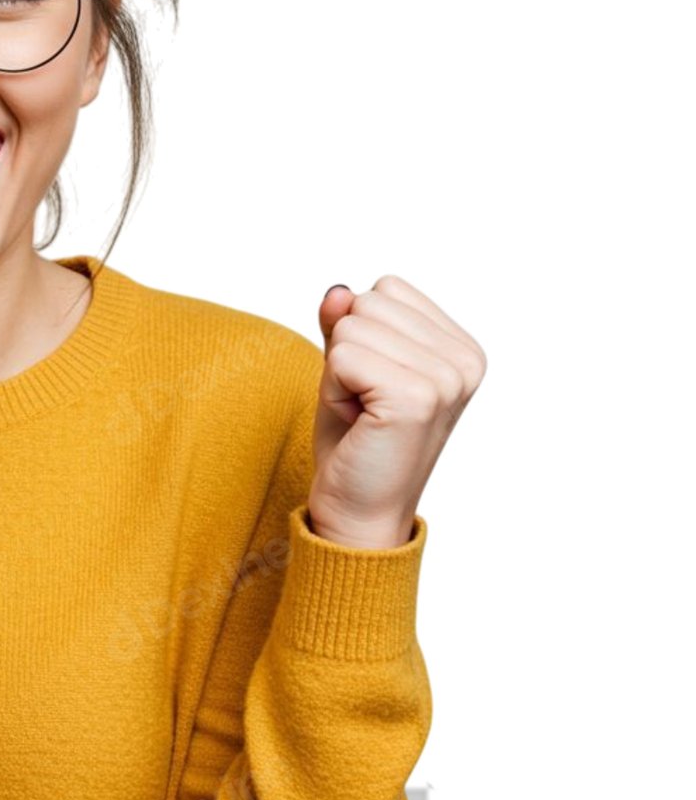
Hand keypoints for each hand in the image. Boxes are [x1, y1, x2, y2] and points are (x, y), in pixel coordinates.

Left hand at [308, 276, 486, 548]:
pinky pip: (341, 355)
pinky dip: (332, 388)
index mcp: (462, 348)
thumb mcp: (349, 365)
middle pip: (367, 301)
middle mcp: (465, 361)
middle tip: (364, 402)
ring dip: (337, 371)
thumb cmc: (356, 439)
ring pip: (350, 326)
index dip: (362, 333)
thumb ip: (346, 321)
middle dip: (347, 350)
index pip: (387, 288)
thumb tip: (338, 290)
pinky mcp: (416, 398)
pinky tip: (356, 421)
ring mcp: (446, 380)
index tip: (374, 383)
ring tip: (362, 413)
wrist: (359, 511)